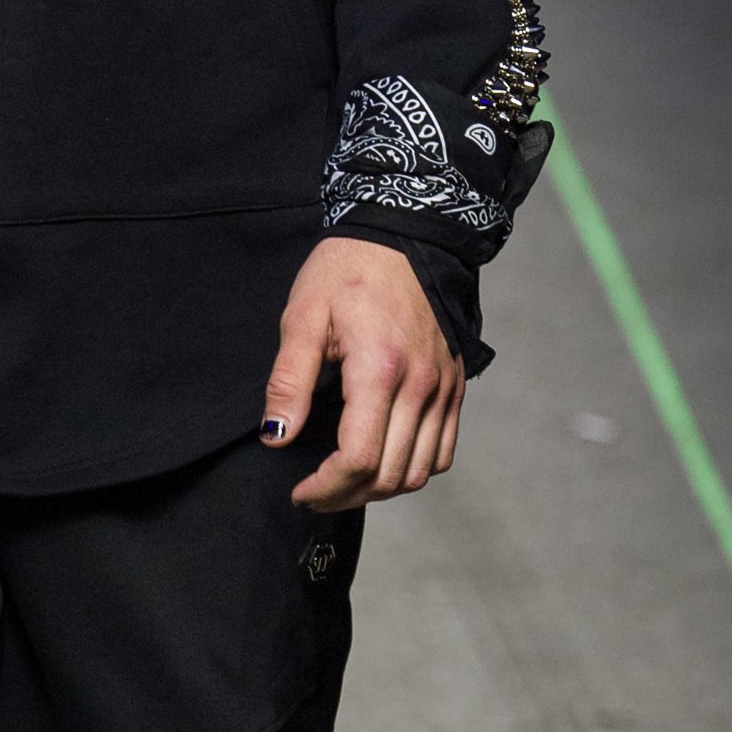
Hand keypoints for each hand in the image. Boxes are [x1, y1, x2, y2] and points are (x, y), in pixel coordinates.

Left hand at [260, 239, 463, 506]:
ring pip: (421, 472)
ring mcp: (444, 388)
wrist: (404, 235)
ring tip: (344, 481)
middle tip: (313, 491)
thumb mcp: (303, 318)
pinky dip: (413, 469)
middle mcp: (422, 385)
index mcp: (380, 369)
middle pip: (391, 475)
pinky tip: (381, 459)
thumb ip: (289, 383)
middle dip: (347, 495)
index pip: (360, 458)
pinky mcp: (455, 387)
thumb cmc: (347, 271)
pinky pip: (444, 452)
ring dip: (381, 488)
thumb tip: (276, 438)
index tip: (298, 490)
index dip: (326, 487)